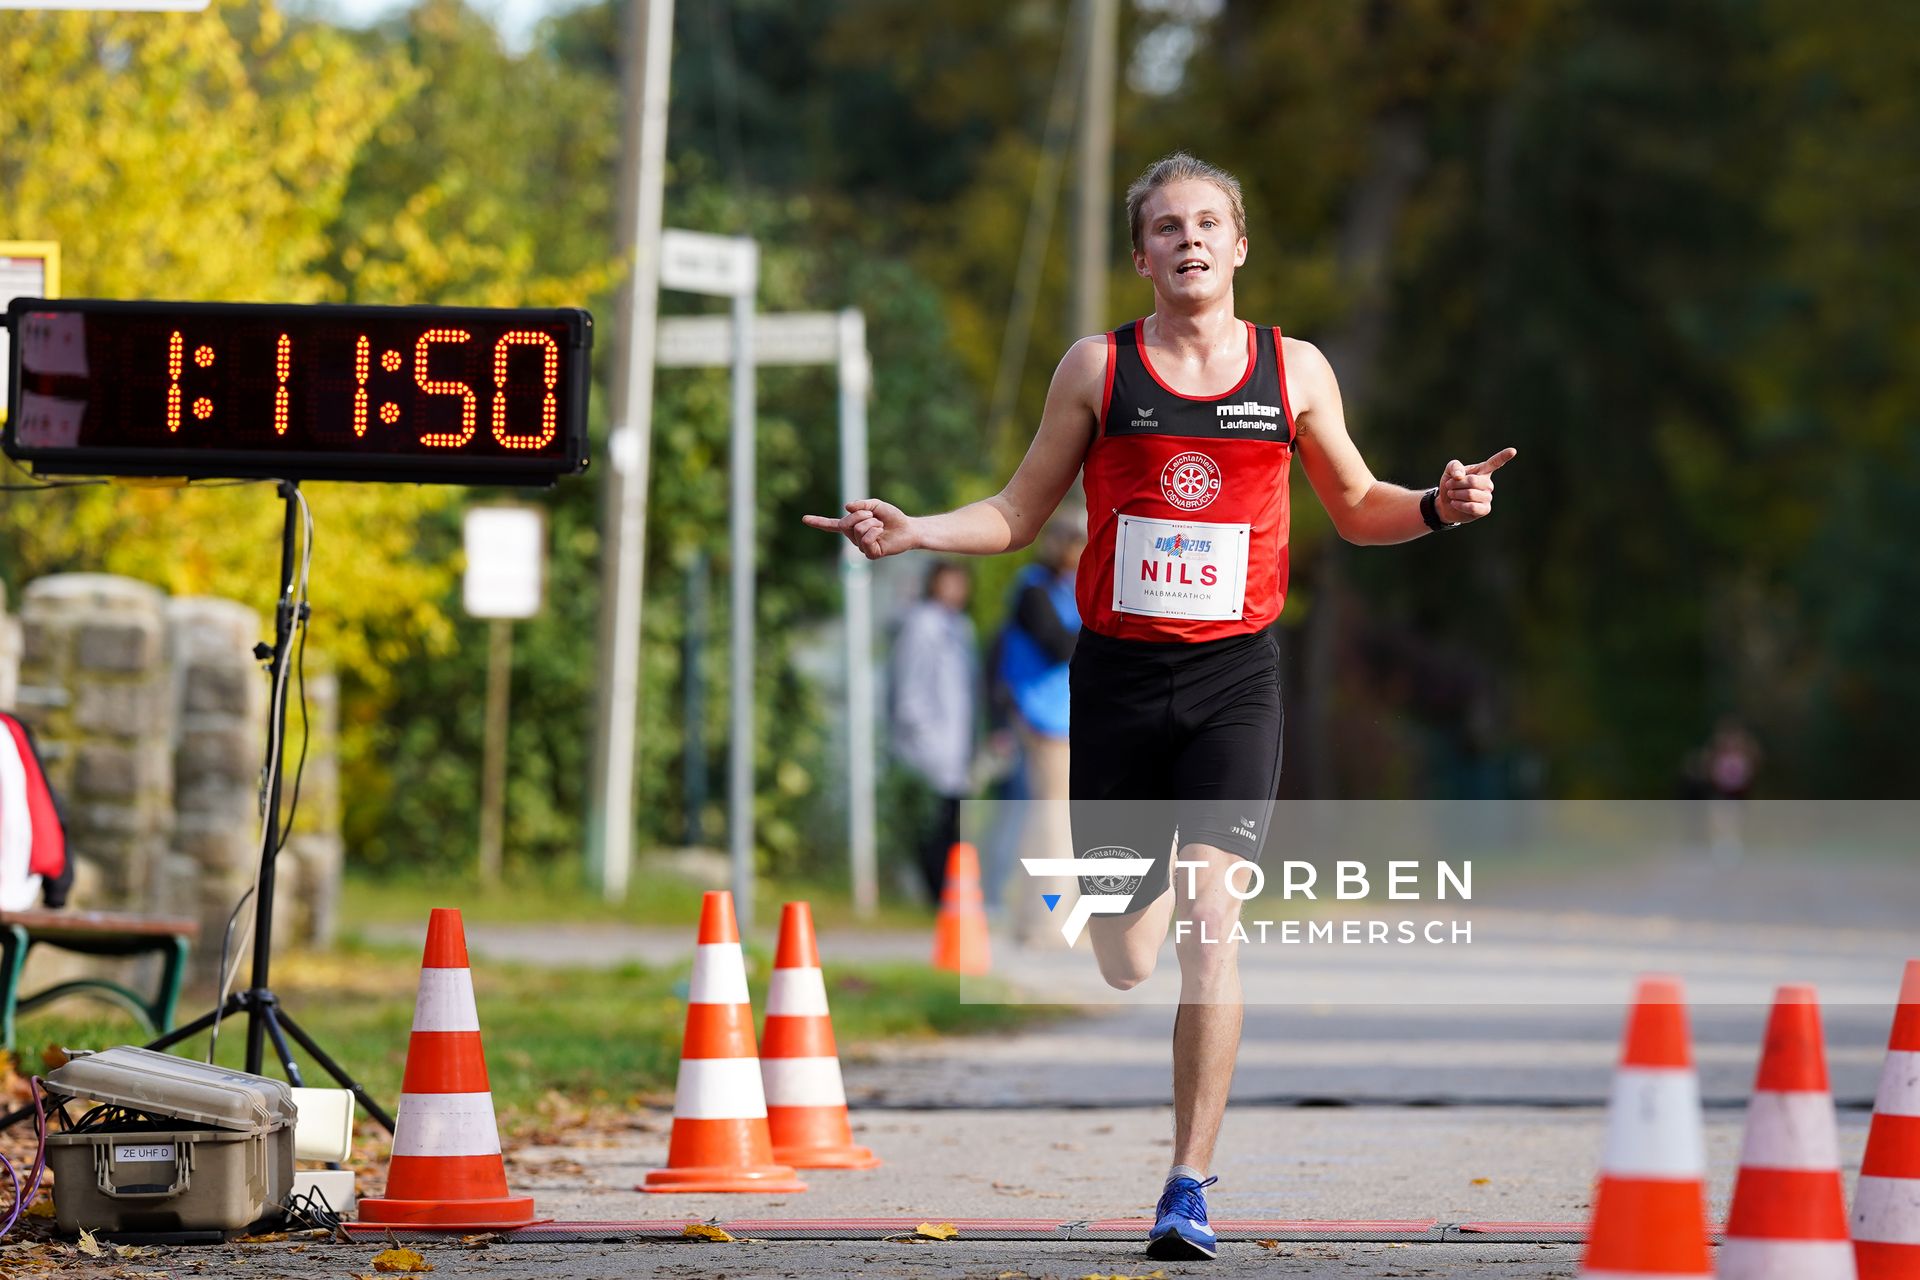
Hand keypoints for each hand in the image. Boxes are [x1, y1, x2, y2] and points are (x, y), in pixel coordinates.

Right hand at [801, 498, 918, 559]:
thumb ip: (861, 504)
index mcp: (852, 526)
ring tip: (881, 525)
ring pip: (857, 530)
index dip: (818, 522)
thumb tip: (845, 507)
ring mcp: (861, 547)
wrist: (908, 529)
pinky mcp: (871, 554)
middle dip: (861, 515)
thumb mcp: (876, 505)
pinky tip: (881, 532)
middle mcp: (854, 538)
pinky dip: (874, 532)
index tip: (804, 519)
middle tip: (874, 516)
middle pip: (846, 523)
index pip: (832, 525)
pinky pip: (866, 540)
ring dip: (872, 523)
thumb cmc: (892, 517)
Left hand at [1435, 448, 1515, 523]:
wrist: (1445, 503)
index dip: (1503, 456)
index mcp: (1483, 471)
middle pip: (1473, 481)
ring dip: (1456, 494)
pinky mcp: (1485, 509)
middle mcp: (1488, 483)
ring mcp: (1488, 497)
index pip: (1495, 462)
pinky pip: (1472, 506)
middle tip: (1449, 485)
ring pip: (1470, 494)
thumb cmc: (1451, 484)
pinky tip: (1455, 503)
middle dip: (1456, 483)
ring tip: (1451, 494)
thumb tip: (1460, 475)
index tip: (1512, 451)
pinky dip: (1459, 505)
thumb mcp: (1449, 471)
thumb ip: (1454, 467)